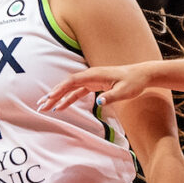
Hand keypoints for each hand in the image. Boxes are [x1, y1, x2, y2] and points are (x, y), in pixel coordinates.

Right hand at [39, 64, 157, 115]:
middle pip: (67, 85)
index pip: (72, 82)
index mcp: (95, 75)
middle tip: (41, 106)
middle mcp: (90, 75)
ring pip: (70, 89)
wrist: (142, 75)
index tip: (49, 98)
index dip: (60, 89)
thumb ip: (111, 97)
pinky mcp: (94, 85)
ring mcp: (91, 80)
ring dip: (58, 98)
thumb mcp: (125, 92)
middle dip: (53, 95)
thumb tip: (99, 102)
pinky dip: (68, 99)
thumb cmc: (134, 82)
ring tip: (46, 107)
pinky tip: (61, 107)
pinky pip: (77, 92)